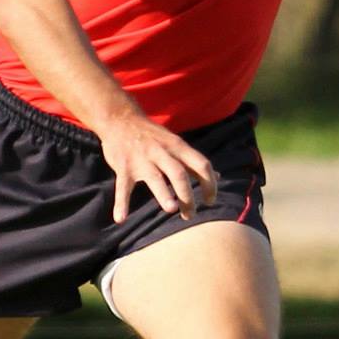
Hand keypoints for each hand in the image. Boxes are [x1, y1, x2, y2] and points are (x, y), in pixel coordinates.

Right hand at [98, 111, 218, 223]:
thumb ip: (193, 162)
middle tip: (190, 215)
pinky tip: (121, 219)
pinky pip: (123, 187)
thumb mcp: (176, 143)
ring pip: (156, 178)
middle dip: (188, 196)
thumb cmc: (153, 136)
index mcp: (178, 147)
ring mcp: (142, 160)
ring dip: (164, 195)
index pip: (201, 164)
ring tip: (172, 209)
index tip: (210, 201)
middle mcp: (162, 152)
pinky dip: (121, 203)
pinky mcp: (123, 167)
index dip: (210, 184)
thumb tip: (218, 177)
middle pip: (180, 174)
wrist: (120, 119)